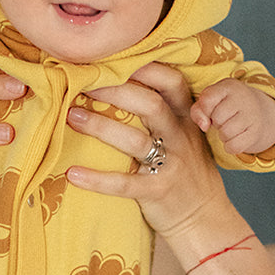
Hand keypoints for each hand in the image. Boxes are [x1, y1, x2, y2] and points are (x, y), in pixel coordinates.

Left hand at [66, 63, 247, 266]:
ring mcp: (171, 165)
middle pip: (150, 104)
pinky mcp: (158, 192)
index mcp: (185, 119)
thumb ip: (161, 112)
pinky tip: (72, 173)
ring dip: (101, 126)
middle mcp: (180, 137)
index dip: (145, 67)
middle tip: (82, 83)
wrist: (203, 218)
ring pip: (136, 140)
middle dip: (115, 90)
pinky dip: (97, 179)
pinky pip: (125, 184)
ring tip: (71, 116)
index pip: (172, 83)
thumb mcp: (182, 136)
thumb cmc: (184, 171)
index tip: (113, 57)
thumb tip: (115, 82)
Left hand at [189, 78, 274, 153]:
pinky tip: (234, 138)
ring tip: (229, 128)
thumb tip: (204, 126)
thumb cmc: (225, 107)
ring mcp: (252, 115)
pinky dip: (230, 146)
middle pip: (217, 118)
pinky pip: (234, 146)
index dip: (205, 110)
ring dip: (223, 135)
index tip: (211, 110)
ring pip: (226, 133)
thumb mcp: (209, 103)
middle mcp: (243, 97)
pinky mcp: (256, 132)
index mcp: (228, 86)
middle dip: (216, 123)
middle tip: (224, 119)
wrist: (257, 113)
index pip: (207, 100)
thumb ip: (198, 111)